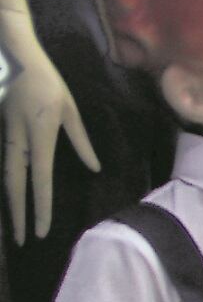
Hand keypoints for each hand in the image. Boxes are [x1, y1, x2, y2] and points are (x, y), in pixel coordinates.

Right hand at [2, 18, 100, 244]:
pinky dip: (8, 183)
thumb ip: (81, 142)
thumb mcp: (71, 112)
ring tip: (15, 226)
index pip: (40, 181)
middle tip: (22, 241)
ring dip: (11, 203)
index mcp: (39, 138)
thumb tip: (95, 168)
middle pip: (16, 186)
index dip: (40, 208)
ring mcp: (5, 136)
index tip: (41, 230)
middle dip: (18, 215)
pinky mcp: (1, 132)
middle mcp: (18, 142)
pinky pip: (3, 163)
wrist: (20, 60)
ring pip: (7, 177)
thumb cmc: (50, 85)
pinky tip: (11, 197)